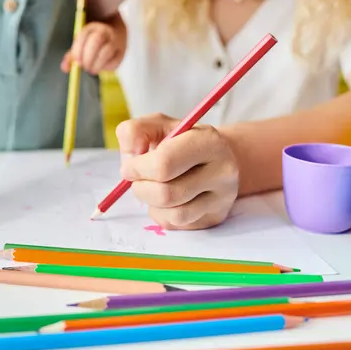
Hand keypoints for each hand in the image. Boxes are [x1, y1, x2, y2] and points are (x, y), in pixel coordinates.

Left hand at [61, 21, 124, 74]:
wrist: (117, 32)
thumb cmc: (93, 41)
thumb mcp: (82, 43)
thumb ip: (72, 55)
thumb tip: (65, 68)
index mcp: (92, 27)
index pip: (84, 35)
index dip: (78, 49)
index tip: (77, 61)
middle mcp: (104, 31)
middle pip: (96, 41)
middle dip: (88, 57)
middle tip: (84, 66)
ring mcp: (115, 41)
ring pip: (106, 51)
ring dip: (96, 64)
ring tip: (92, 69)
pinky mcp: (122, 52)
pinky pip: (114, 61)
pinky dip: (106, 67)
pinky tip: (101, 67)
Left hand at [116, 113, 239, 229]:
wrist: (212, 157)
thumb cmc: (178, 140)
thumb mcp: (156, 125)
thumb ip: (135, 131)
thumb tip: (130, 153)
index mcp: (208, 141)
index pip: (164, 164)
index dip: (137, 169)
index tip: (128, 167)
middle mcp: (222, 171)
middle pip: (166, 194)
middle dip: (141, 189)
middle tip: (137, 180)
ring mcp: (221, 198)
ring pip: (173, 214)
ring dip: (151, 203)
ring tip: (152, 187)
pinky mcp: (214, 218)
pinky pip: (175, 224)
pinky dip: (160, 213)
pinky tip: (165, 199)